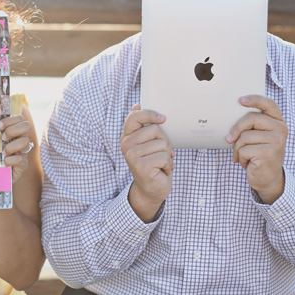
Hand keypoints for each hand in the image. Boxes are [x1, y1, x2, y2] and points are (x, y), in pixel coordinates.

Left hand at [0, 115, 33, 183]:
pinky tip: (4, 163)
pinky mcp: (23, 166)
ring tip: (3, 152)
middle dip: (13, 130)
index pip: (20, 118)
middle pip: (27, 126)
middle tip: (3, 138)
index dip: (10, 120)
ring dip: (11, 146)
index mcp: (15, 132)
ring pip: (25, 142)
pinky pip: (21, 159)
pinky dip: (10, 160)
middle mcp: (22, 140)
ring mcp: (24, 152)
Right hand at [121, 104, 174, 222]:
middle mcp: (126, 145)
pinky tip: (161, 171)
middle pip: (155, 129)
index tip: (163, 118)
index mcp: (127, 136)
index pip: (135, 117)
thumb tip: (136, 105)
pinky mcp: (141, 166)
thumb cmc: (152, 163)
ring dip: (167, 155)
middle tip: (161, 153)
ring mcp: (132, 156)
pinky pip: (164, 156)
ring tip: (160, 163)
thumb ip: (144, 126)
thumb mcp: (147, 143)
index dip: (150, 113)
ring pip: (162, 144)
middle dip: (165, 141)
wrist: (151, 189)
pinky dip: (168, 165)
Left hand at [227, 95, 287, 204]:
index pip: (269, 104)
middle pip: (251, 118)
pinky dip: (240, 157)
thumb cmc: (259, 154)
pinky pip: (243, 149)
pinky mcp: (268, 153)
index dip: (255, 99)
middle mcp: (280, 129)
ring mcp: (276, 141)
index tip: (240, 100)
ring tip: (243, 155)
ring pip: (244, 136)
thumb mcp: (258, 137)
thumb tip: (228, 116)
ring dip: (237, 148)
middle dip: (236, 129)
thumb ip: (252, 125)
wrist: (268, 178)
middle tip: (228, 139)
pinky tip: (247, 163)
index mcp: (278, 122)